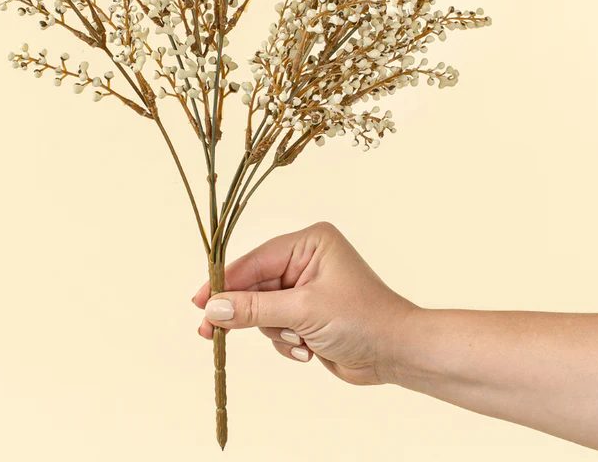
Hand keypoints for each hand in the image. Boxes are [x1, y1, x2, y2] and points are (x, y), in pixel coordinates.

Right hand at [192, 221, 416, 385]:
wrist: (399, 354)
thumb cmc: (362, 320)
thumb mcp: (303, 311)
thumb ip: (255, 309)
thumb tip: (213, 308)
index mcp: (308, 243)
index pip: (255, 260)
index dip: (224, 281)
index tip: (198, 301)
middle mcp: (305, 260)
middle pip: (255, 286)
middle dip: (245, 313)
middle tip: (210, 332)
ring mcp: (306, 288)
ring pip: (263, 311)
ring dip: (277, 332)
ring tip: (301, 342)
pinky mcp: (308, 315)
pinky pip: (277, 328)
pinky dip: (287, 343)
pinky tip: (308, 351)